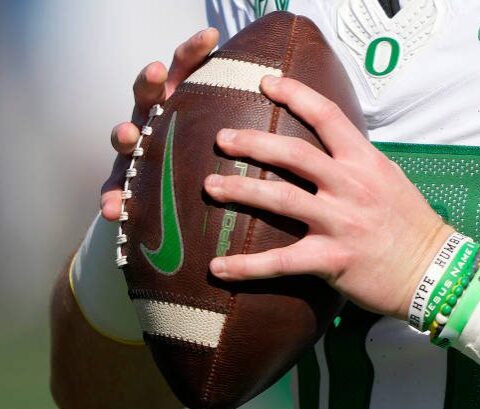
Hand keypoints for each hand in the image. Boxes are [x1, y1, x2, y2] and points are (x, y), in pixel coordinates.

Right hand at [101, 28, 218, 219]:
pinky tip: (111, 208)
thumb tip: (276, 94)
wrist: (174, 194)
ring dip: (123, 133)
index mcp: (176, 102)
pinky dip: (111, 196)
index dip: (193, 51)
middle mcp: (152, 119)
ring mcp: (135, 147)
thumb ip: (233, 118)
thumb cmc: (200, 154)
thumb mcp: (215, 134)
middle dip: (149, 82)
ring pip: (124, 136)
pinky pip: (114, 186)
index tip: (211, 36)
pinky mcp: (123, 179)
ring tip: (128, 135)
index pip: (183, 69)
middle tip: (157, 72)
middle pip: (146, 94)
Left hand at [205, 76, 453, 319]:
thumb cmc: (411, 224)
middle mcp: (350, 186)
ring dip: (239, 190)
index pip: (327, 116)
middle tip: (221, 139)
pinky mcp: (330, 259)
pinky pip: (280, 261)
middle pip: (292, 154)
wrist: (432, 270)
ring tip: (210, 186)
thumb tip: (328, 147)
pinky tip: (218, 267)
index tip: (266, 83)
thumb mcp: (389, 179)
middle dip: (252, 143)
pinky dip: (246, 266)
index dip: (295, 94)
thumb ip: (357, 161)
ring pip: (280, 199)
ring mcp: (339, 222)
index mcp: (365, 162)